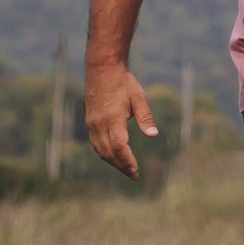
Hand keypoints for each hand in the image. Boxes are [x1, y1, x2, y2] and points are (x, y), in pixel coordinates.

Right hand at [85, 61, 157, 179]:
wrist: (102, 70)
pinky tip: (114, 156)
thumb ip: (145, 117)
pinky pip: (96, 143)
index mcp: (113, 118)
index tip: (136, 170)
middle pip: (109, 152)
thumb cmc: (124, 83)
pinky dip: (105, 153)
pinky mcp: (90, 122)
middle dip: (121, 165)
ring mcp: (92, 124)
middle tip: (134, 175)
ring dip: (113, 162)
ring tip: (126, 169)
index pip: (120, 146)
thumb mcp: (139, 98)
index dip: (127, 160)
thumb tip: (153, 135)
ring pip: (100, 150)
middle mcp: (99, 124)